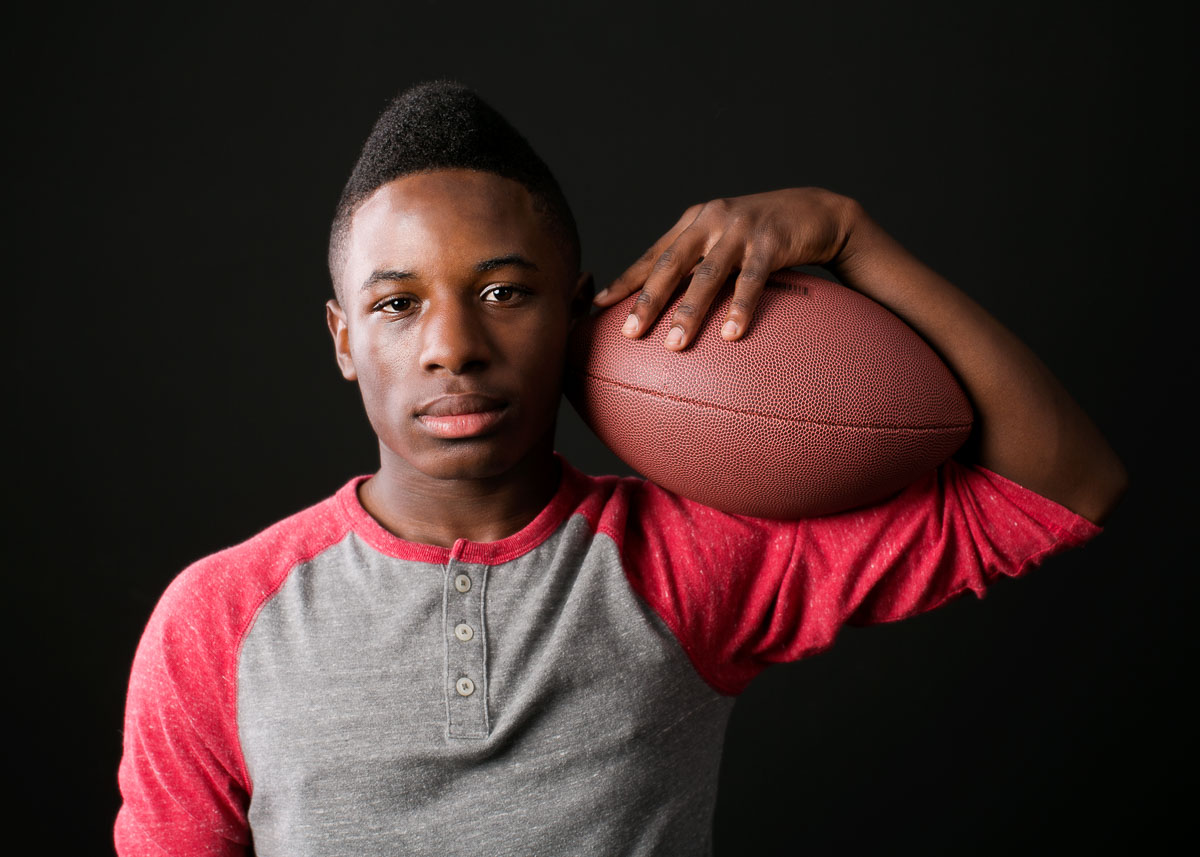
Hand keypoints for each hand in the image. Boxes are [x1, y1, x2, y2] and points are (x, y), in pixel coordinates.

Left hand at [593, 188, 857, 348]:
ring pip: (707, 276)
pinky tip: (731, 335)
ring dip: (689, 312)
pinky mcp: (771, 242)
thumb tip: (664, 302)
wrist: (818, 211)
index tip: (599, 305)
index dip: (627, 280)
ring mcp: (741, 230)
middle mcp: (711, 221)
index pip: (653, 255)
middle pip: (671, 265)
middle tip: (629, 333)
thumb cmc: (765, 235)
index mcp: (694, 221)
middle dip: (648, 300)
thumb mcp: (725, 240)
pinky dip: (740, 308)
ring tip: (675, 345)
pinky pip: (751, 280)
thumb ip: (697, 261)